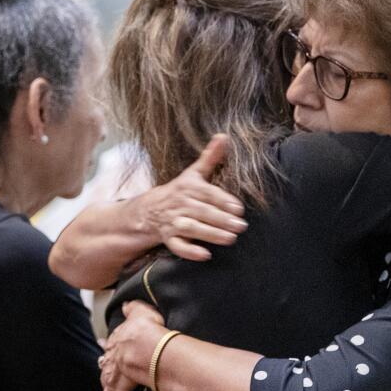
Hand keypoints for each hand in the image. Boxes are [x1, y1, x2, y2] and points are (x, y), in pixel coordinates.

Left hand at [91, 301, 168, 390]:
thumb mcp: (142, 312)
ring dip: (105, 389)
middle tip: (104, 366)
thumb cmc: (149, 332)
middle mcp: (112, 358)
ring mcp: (111, 375)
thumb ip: (133, 308)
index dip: (112, 344)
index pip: (114, 343)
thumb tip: (126, 304)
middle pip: (107, 363)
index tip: (107, 343)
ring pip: (105, 383)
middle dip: (107, 365)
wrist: (147, 348)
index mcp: (119, 340)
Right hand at [138, 135, 246, 261]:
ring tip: (230, 239)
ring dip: (211, 234)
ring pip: (192, 228)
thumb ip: (210, 157)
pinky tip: (205, 255)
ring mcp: (174, 222)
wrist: (150, 209)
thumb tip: (224, 136)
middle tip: (241, 226)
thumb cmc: (179, 191)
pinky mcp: (170, 238)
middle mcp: (181, 204)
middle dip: (222, 219)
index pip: (208, 194)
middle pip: (203, 212)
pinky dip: (190, 251)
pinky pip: (178, 246)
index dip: (223, 200)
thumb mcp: (193, 173)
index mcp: (189, 187)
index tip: (238, 208)